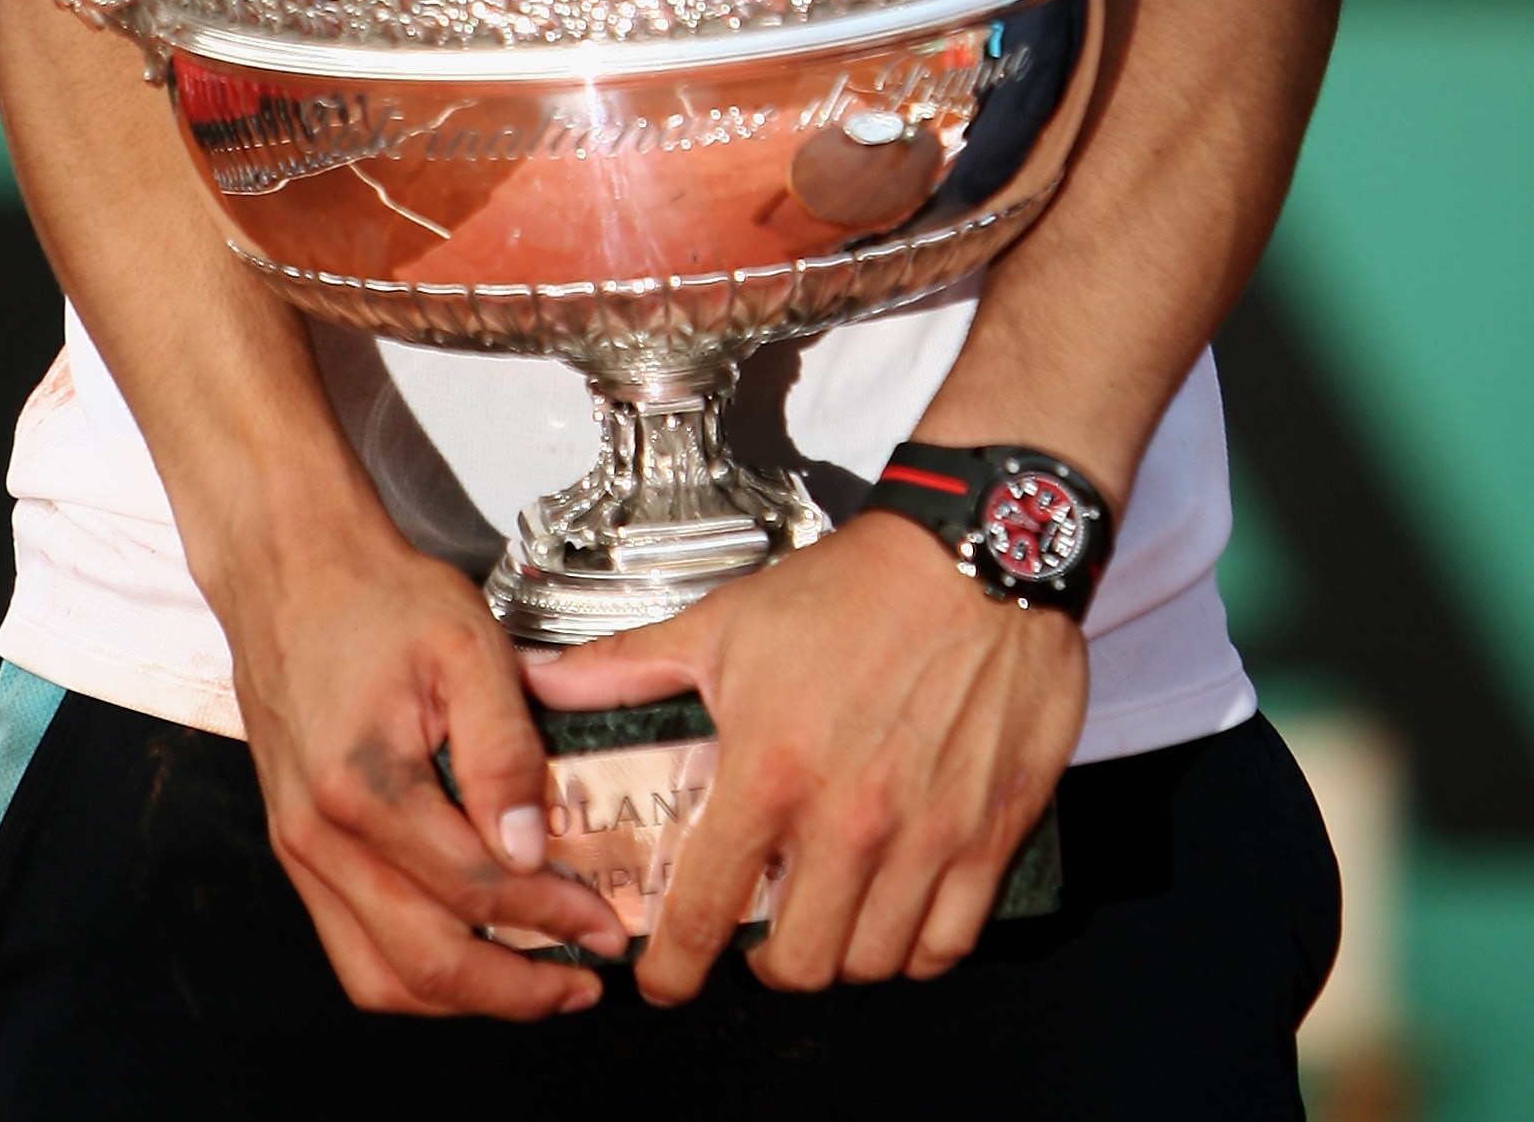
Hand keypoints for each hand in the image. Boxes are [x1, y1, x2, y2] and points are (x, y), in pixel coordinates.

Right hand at [218, 514, 630, 1017]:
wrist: (293, 572)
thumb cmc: (377, 598)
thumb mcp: (467, 645)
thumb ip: (503, 749)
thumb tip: (531, 847)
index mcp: (364, 785)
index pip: (474, 887)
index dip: (550, 916)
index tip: (603, 925)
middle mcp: (319, 835)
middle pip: (423, 961)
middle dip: (515, 989)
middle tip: (579, 981)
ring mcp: (301, 850)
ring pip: (380, 975)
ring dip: (463, 997)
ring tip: (533, 984)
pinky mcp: (298, 849)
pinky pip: (351, 947)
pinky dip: (414, 972)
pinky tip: (468, 949)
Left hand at [529, 510, 1088, 1000]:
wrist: (976, 554)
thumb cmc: (855, 586)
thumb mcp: (728, 620)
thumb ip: (630, 666)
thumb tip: (545, 680)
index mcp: (770, 773)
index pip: (702, 915)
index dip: (673, 970)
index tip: (667, 979)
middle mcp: (847, 821)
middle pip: (797, 964)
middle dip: (767, 964)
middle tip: (761, 933)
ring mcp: (924, 837)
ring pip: (871, 964)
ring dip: (841, 955)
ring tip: (828, 917)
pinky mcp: (989, 835)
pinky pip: (947, 944)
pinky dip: (917, 946)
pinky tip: (898, 910)